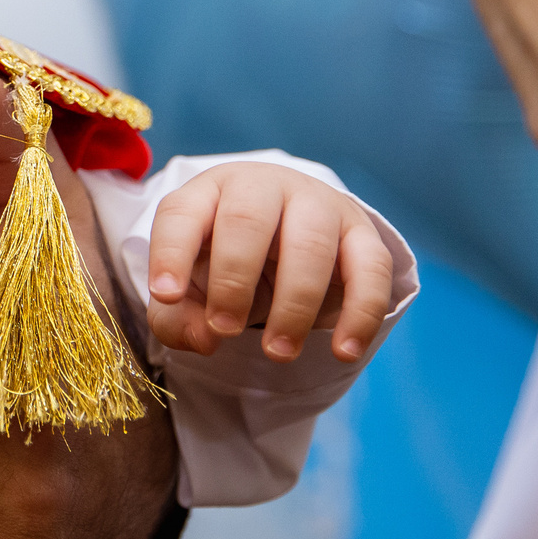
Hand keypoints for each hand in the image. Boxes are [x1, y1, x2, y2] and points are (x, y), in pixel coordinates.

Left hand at [143, 163, 394, 362]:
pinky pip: (370, 268)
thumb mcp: (190, 287)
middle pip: (246, 222)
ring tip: (278, 352)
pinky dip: (360, 313)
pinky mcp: (361, 232)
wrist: (288, 233)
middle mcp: (263, 186)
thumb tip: (203, 340)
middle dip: (233, 282)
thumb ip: (177, 318)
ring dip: (294, 305)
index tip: (167, 296)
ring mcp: (318, 203)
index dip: (171, 253)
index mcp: (209, 192)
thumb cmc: (225, 261)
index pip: (182, 213)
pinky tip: (344, 350)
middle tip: (225, 330)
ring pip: (309, 243)